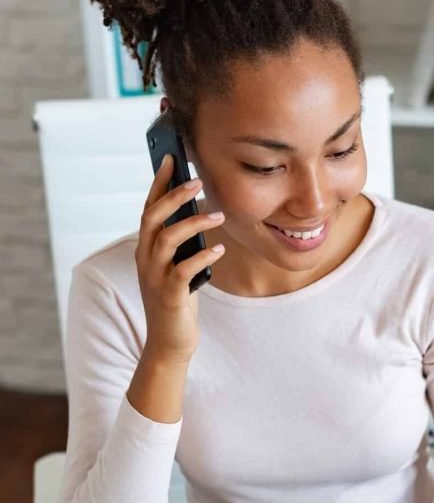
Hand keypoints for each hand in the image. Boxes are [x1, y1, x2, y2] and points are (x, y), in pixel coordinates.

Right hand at [135, 153, 226, 363]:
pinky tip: (218, 250)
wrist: (169, 343)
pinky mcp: (170, 295)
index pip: (149, 208)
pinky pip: (183, 270)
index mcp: (146, 249)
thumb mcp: (177, 266)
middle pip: (153, 217)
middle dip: (174, 195)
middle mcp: (145, 259)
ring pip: (167, 239)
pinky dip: (202, 257)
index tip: (171, 159)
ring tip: (218, 215)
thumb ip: (181, 244)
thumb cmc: (178, 300)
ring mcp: (155, 277)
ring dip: (193, 223)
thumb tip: (199, 213)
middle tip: (197, 180)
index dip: (158, 183)